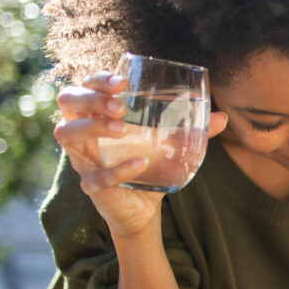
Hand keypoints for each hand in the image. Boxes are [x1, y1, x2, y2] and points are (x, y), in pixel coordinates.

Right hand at [54, 71, 228, 237]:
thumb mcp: (169, 144)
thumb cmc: (149, 164)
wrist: (144, 208)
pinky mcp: (92, 186)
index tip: (120, 81)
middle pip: (68, 102)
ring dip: (92, 127)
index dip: (96, 80)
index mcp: (99, 115)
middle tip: (120, 106)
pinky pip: (95, 177)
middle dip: (90, 98)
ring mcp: (83, 159)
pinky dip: (118, 170)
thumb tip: (222, 118)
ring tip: (122, 128)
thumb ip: (194, 131)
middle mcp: (84, 133)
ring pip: (66, 134)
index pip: (85, 86)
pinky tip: (141, 163)